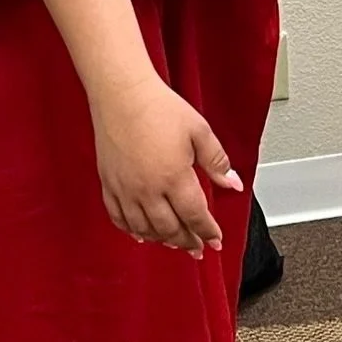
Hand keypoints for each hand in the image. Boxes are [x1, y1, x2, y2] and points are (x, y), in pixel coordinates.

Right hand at [92, 78, 243, 253]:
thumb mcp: (199, 131)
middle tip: (196, 248)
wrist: (121, 93)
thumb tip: (233, 184)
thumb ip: (217, 162)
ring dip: (161, 240)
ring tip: (173, 243)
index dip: (208, 233)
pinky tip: (140, 234)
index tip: (215, 241)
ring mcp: (125, 189)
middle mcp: (148, 189)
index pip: (196, 217)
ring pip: (144, 228)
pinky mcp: (109, 183)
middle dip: (187, 242)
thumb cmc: (159, 107)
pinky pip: (118, 217)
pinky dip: (131, 230)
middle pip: (170, 229)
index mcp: (174, 177)